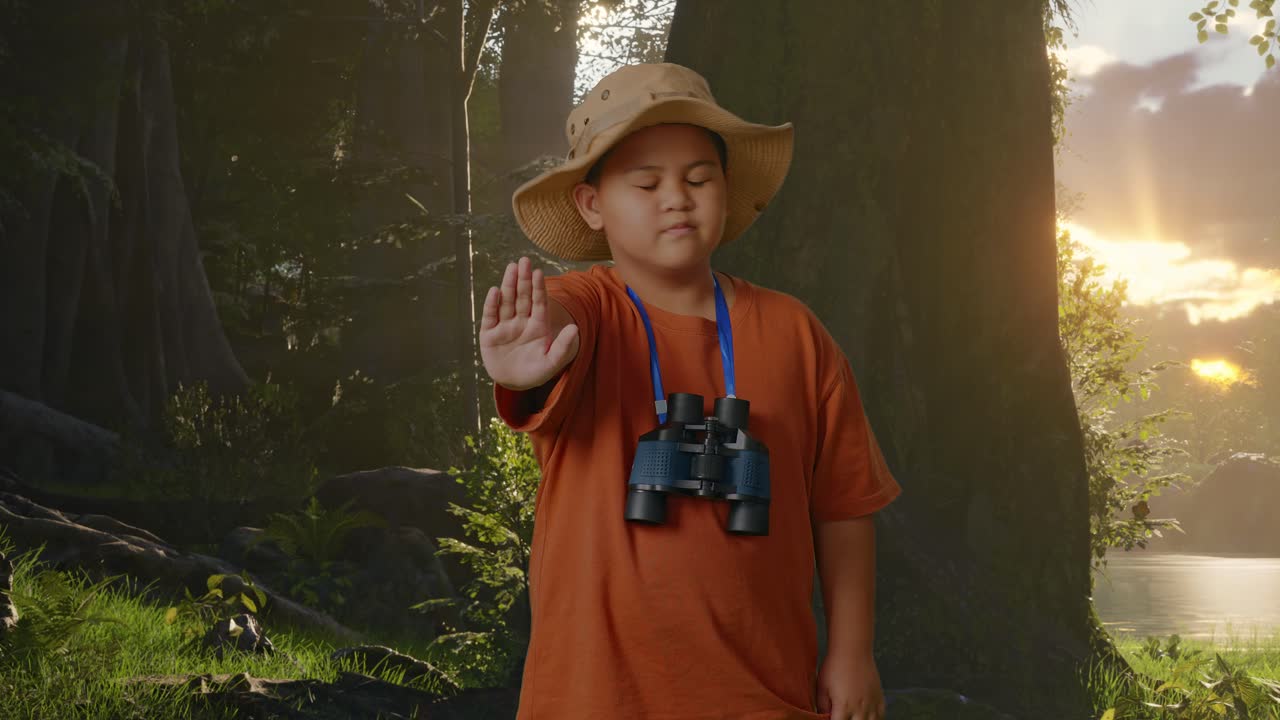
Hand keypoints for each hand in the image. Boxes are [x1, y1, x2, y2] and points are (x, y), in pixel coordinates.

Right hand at [479, 256, 578, 391]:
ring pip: (507, 302)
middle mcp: (521, 322)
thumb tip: (575, 328)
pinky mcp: (489, 334)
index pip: (539, 303)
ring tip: (511, 268)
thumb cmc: (535, 372)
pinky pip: (490, 317)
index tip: (539, 272)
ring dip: (508, 285)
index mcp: (538, 326)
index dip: (539, 288)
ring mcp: (505, 326)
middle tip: (523, 261)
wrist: (513, 383)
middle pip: (522, 297)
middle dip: (523, 280)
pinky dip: (492, 305)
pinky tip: (494, 291)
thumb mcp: (552, 363)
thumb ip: (563, 347)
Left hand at [815, 649, 884, 719]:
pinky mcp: (879, 697)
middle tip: (843, 716)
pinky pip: (880, 715)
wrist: (852, 651)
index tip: (833, 718)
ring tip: (854, 717)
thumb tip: (822, 716)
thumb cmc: (835, 666)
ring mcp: (872, 704)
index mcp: (844, 708)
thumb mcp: (821, 688)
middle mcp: (860, 709)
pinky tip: (867, 716)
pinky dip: (874, 718)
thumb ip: (822, 707)